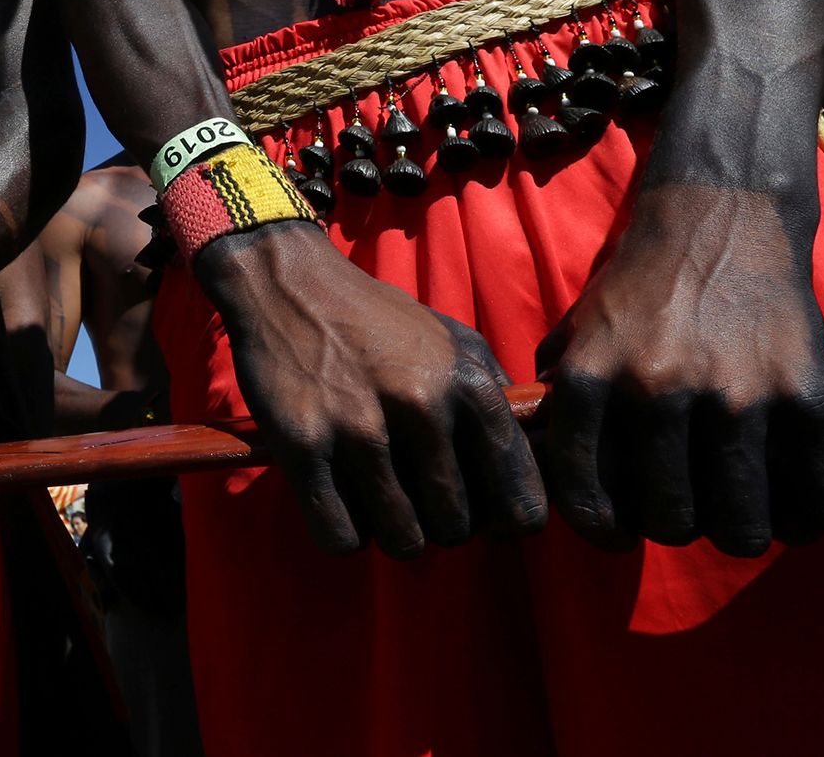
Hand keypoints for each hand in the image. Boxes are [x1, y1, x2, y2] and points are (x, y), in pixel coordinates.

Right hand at [198, 221, 545, 558]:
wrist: (287, 282)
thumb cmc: (377, 320)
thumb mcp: (455, 342)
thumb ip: (498, 400)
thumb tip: (536, 464)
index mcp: (469, 385)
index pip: (519, 502)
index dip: (506, 524)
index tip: (486, 520)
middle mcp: (422, 406)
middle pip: (456, 529)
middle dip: (439, 524)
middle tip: (416, 498)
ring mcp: (359, 427)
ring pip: (403, 541)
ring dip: (393, 533)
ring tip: (378, 501)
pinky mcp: (302, 445)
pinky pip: (342, 538)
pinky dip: (344, 534)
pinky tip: (340, 502)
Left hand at [535, 184, 823, 556]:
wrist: (722, 215)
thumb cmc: (645, 282)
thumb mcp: (582, 326)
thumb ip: (559, 385)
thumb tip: (531, 443)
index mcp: (595, 379)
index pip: (588, 497)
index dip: (604, 530)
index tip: (621, 535)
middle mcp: (659, 391)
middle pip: (670, 522)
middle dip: (677, 524)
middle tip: (689, 503)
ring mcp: (735, 396)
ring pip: (740, 526)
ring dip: (740, 530)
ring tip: (740, 509)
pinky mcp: (803, 395)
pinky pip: (813, 500)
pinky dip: (805, 522)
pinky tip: (793, 508)